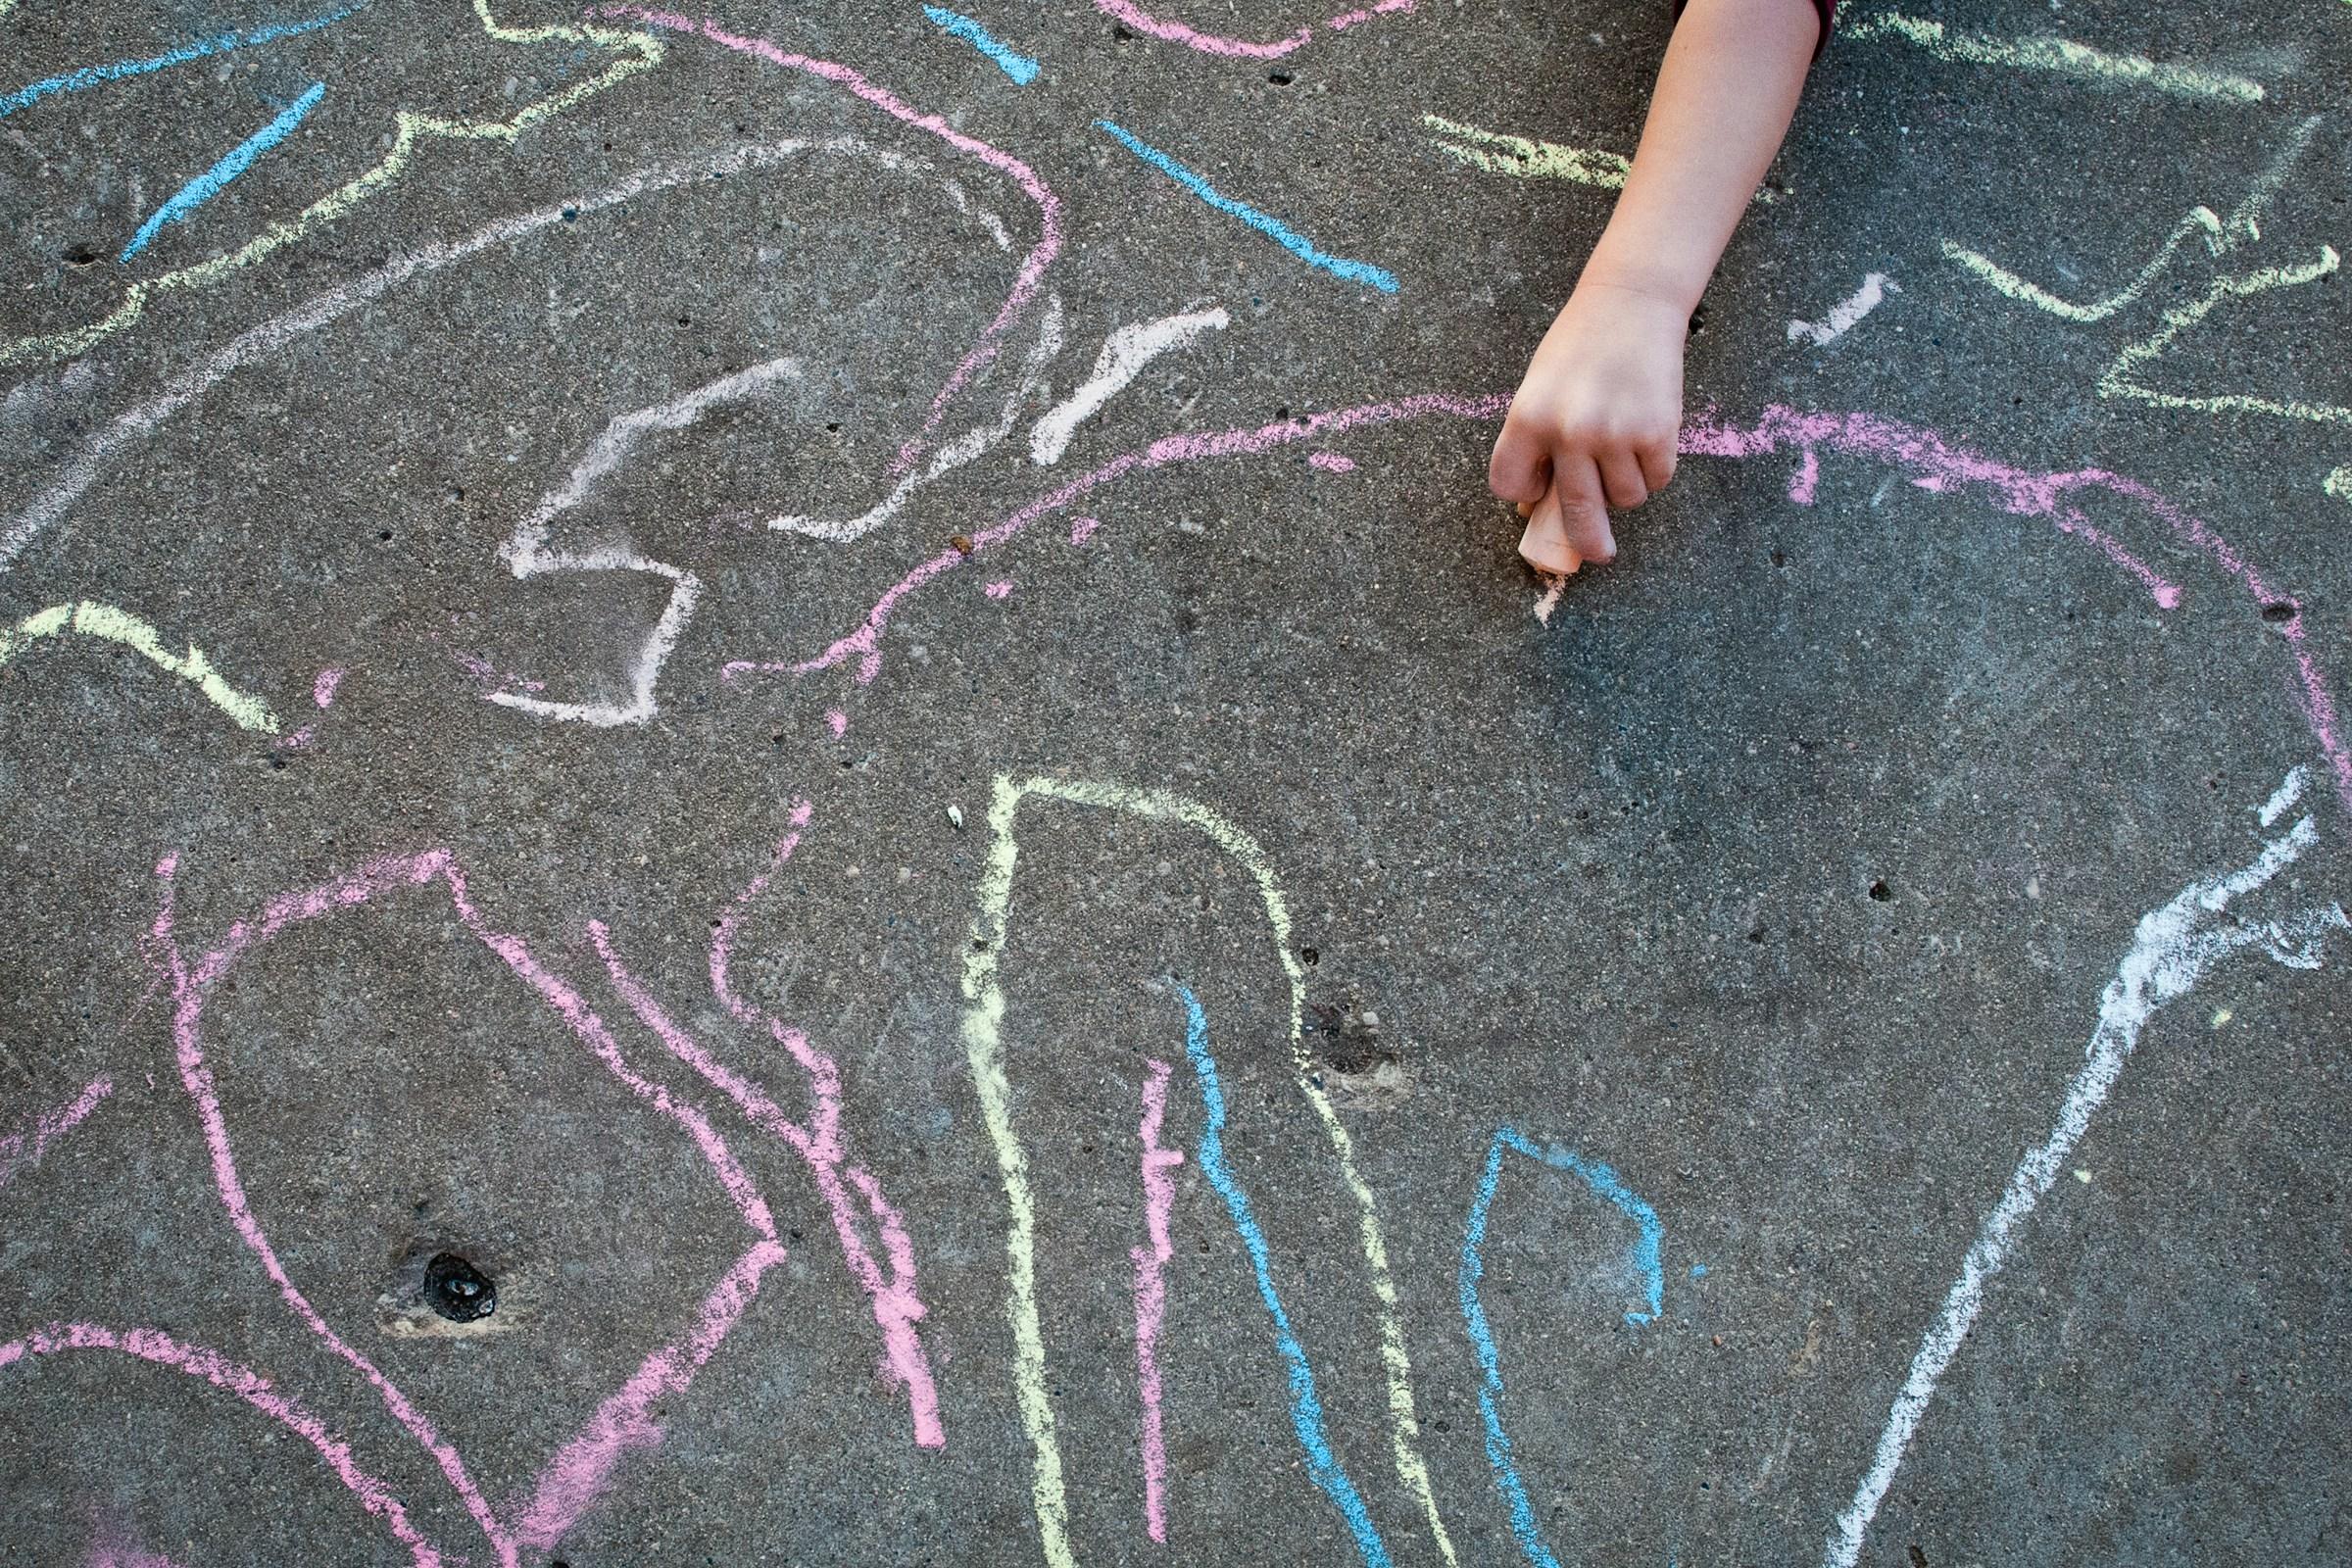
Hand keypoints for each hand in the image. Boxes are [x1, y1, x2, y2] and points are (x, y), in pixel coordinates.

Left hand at [1487, 279, 1687, 574]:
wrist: (1631, 303)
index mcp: (1527, 418)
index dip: (1524, 493)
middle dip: (1588, 542)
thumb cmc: (1580, 345)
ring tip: (1624, 451)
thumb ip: (1535, 440)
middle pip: (1575, 511)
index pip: (1509, 485)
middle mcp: (1569, 432)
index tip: (1537, 491)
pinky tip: (1649, 441)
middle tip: (1598, 554)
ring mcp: (1615, 435)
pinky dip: (1655, 471)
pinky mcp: (1656, 432)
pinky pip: (1657, 479)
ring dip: (1626, 488)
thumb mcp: (1540, 386)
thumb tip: (1537, 503)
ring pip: (1624, 498)